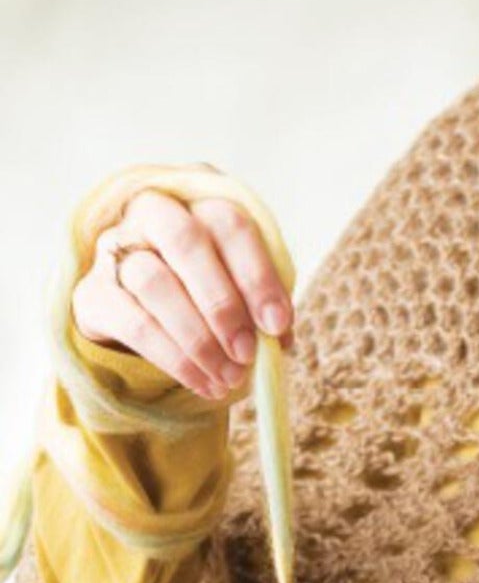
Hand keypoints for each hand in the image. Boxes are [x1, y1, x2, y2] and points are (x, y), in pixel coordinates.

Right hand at [71, 177, 294, 402]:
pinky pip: (134, 323)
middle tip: (247, 352)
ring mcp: (115, 247)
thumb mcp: (238, 287)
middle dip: (222, 303)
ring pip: (153, 281)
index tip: (277, 324)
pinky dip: (175, 358)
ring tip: (229, 376)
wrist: (137, 310)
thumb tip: (280, 337)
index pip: (230, 223)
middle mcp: (153, 212)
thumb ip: (261, 303)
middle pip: (185, 241)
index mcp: (198, 201)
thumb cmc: (201, 288)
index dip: (257, 275)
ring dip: (198, 338)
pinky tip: (202, 381)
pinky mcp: (94, 291)